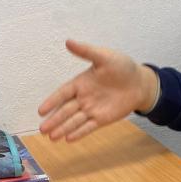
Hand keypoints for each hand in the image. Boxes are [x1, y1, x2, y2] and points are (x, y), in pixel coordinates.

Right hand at [38, 39, 158, 142]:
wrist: (139, 82)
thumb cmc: (122, 67)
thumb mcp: (104, 57)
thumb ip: (86, 51)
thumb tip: (68, 41)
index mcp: (81, 83)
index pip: (62, 93)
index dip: (51, 101)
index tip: (40, 111)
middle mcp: (83, 98)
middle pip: (65, 110)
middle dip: (54, 120)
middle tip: (42, 129)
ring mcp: (92, 109)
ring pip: (74, 121)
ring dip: (63, 129)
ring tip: (51, 137)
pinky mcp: (102, 119)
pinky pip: (88, 127)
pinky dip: (79, 133)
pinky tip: (68, 139)